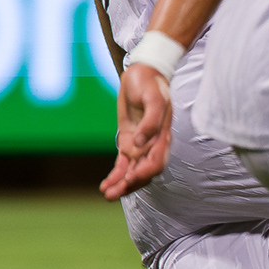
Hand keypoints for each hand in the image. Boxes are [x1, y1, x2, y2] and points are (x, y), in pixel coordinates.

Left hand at [102, 63, 173, 198]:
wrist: (143, 73)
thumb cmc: (151, 84)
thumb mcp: (154, 98)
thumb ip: (151, 121)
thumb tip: (140, 143)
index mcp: (162, 136)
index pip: (156, 162)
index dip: (144, 173)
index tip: (130, 177)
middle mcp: (152, 144)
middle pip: (144, 172)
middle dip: (130, 185)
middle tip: (113, 193)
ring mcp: (140, 145)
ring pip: (132, 171)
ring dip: (121, 185)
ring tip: (107, 194)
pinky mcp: (128, 141)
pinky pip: (122, 163)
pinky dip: (115, 175)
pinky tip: (105, 185)